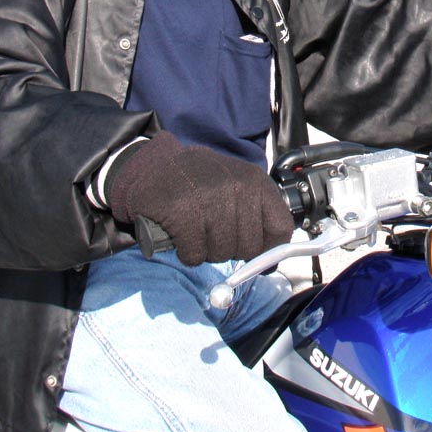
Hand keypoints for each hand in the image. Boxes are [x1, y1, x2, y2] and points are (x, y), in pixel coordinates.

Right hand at [108, 132, 293, 265]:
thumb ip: (256, 217)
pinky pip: (195, 255)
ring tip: (196, 230)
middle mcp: (237, 187)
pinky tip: (181, 235)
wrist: (151, 168)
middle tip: (212, 233)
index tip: (255, 254)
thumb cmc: (196, 183)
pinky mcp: (183, 213)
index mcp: (255, 181)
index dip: (269, 249)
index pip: (280, 227)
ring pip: (222, 253)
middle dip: (230, 249)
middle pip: (249, 247)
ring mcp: (210, 199)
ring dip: (206, 250)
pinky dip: (187, 253)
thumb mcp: (234, 187)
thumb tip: (270, 263)